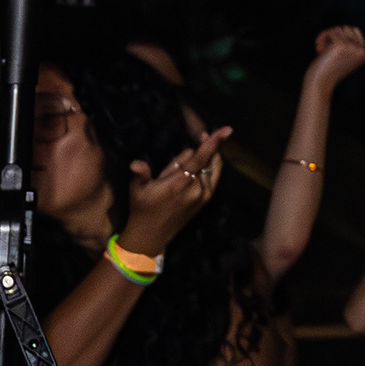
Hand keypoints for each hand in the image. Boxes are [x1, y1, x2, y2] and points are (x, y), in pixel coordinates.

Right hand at [117, 122, 232, 257]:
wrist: (152, 235)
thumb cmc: (142, 208)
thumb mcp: (137, 188)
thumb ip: (141, 172)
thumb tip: (137, 163)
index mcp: (179, 185)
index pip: (200, 158)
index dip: (213, 142)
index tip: (227, 129)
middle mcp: (196, 189)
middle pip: (205, 158)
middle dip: (198, 149)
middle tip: (183, 154)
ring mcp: (204, 195)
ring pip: (211, 165)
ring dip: (203, 157)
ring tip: (182, 167)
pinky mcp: (206, 199)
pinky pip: (214, 175)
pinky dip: (210, 164)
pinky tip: (199, 163)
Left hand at [301, 23, 364, 91]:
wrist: (320, 83)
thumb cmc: (327, 70)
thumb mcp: (342, 56)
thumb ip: (348, 44)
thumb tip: (350, 28)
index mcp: (364, 54)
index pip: (355, 30)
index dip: (341, 34)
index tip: (330, 46)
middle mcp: (361, 50)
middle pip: (347, 28)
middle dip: (333, 35)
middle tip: (323, 48)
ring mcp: (352, 48)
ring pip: (338, 29)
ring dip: (326, 37)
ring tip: (320, 49)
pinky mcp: (341, 46)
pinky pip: (331, 32)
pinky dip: (322, 37)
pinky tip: (318, 49)